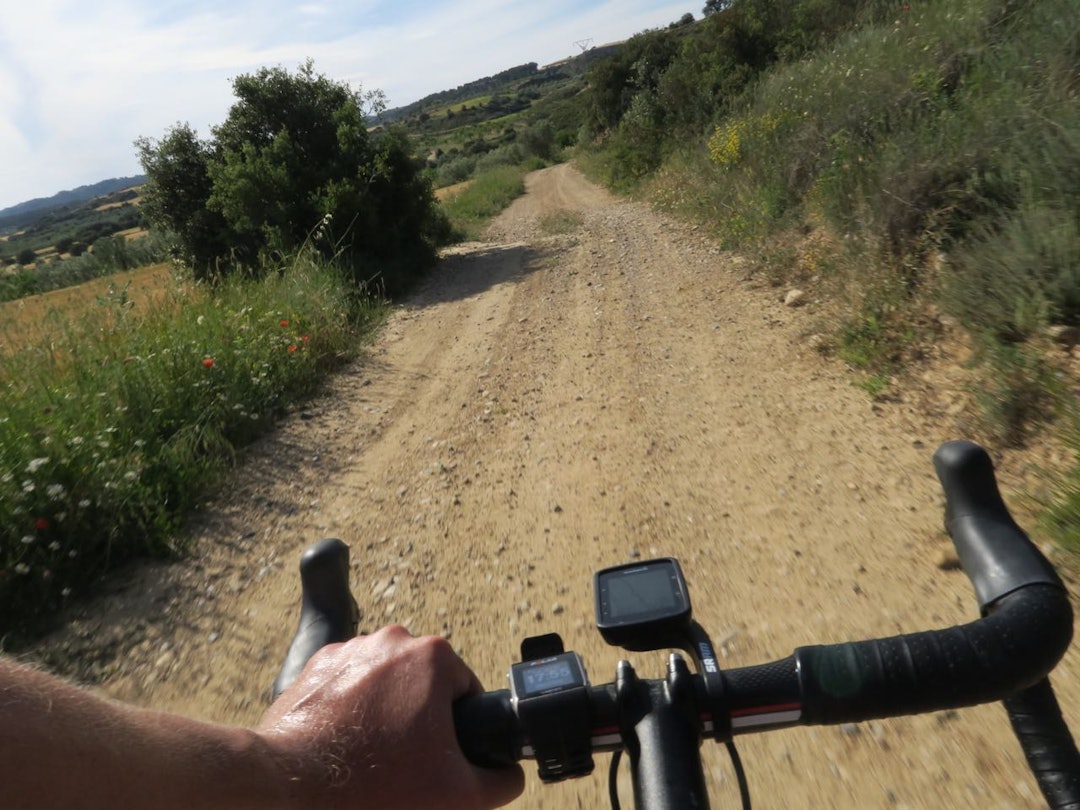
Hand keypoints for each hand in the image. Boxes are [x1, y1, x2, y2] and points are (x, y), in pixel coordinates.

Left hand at [257, 625, 523, 809]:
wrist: (292, 790)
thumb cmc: (375, 787)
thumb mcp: (458, 795)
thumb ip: (499, 781)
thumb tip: (508, 774)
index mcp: (432, 656)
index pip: (466, 691)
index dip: (460, 730)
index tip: (440, 757)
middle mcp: (392, 640)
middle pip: (424, 685)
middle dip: (419, 721)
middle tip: (404, 763)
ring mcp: (350, 650)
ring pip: (385, 685)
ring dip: (385, 714)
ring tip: (371, 757)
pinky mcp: (316, 667)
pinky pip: (349, 687)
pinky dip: (350, 712)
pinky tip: (345, 747)